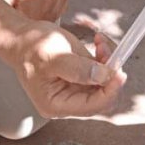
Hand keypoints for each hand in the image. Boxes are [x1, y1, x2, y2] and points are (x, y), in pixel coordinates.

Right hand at [0, 20, 126, 118]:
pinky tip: (98, 41)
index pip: (91, 107)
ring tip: (100, 42)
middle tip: (106, 50)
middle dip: (110, 74)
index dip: (109, 92)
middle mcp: (69, 100)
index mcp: (57, 104)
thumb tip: (103, 77)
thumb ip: (79, 69)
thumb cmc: (33, 48)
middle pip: (103, 96)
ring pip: (107, 82)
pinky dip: (107, 55)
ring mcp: (78, 88)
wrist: (26, 37)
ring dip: (110, 61)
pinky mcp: (85, 76)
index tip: (119, 73)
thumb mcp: (54, 57)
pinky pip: (105, 70)